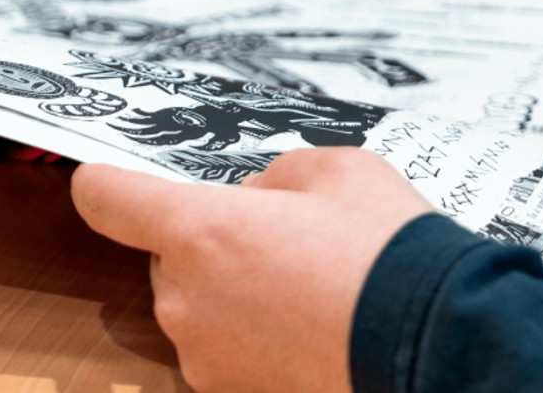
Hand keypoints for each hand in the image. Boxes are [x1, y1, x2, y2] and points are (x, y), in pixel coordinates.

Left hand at [70, 147, 431, 391]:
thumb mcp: (336, 172)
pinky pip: (222, 347)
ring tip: (305, 289)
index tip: (104, 179)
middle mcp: (185, 297)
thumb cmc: (389, 256)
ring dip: (231, 291)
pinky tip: (307, 327)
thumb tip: (257, 198)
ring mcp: (204, 354)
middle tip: (276, 240)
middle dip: (209, 242)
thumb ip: (273, 176)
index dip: (102, 183)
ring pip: (197, 304)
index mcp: (199, 230)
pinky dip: (251, 335)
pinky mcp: (229, 392)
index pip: (107, 197)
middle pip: (166, 256)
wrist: (440, 350)